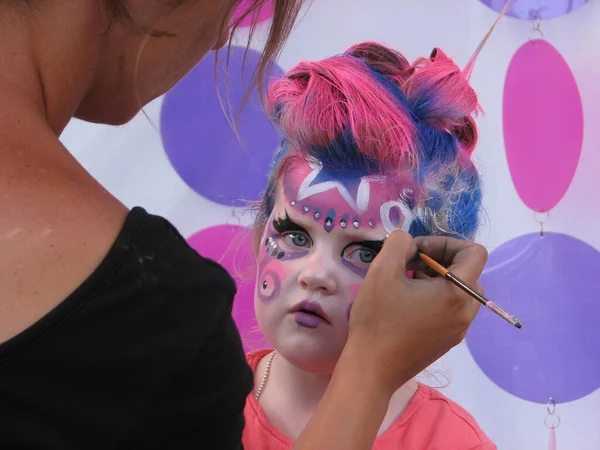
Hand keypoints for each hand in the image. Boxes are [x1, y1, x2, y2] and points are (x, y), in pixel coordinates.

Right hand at [346, 230, 487, 393]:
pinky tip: (406, 303)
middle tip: (409, 264)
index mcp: (457, 293)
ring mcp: (459, 329)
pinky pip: (451, 309)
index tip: (417, 251)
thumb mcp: (383, 271)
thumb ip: (399, 243)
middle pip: (467, 271)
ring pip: (459, 290)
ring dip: (436, 278)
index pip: (475, 252)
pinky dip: (435, 297)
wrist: (372, 368)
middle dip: (439, 260)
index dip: (446, 242)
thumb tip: (410, 244)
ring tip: (406, 282)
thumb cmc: (379, 319)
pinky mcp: (448, 341)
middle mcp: (466, 312)